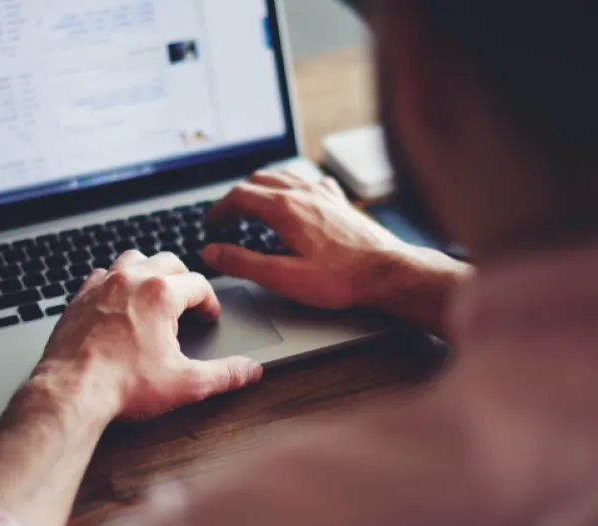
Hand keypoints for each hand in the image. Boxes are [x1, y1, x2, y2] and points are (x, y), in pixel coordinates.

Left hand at [35, 250, 262, 419]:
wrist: (71, 392)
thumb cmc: (124, 385)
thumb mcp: (185, 383)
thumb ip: (224, 374)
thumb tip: (250, 370)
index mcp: (161, 294)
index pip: (199, 285)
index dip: (210, 302)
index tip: (209, 317)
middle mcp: (131, 280)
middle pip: (168, 261)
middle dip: (183, 279)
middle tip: (188, 302)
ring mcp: (101, 286)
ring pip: (133, 259)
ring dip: (148, 271)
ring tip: (155, 293)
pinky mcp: (78, 298)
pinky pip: (101, 275)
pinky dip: (114, 282)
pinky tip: (117, 302)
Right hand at [202, 170, 468, 332]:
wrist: (387, 271)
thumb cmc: (340, 278)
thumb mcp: (282, 277)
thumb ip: (242, 263)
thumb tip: (212, 252)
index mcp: (284, 208)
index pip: (238, 196)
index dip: (218, 210)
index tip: (210, 225)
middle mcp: (303, 192)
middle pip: (257, 181)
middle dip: (236, 198)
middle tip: (226, 218)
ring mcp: (323, 192)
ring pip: (282, 176)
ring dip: (260, 188)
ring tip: (251, 205)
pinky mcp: (339, 200)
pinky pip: (307, 180)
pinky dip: (290, 185)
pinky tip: (294, 197)